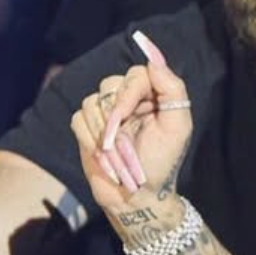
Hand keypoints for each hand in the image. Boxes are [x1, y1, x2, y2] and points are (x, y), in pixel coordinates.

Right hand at [69, 31, 193, 224]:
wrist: (137, 196)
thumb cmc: (161, 162)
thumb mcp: (177, 127)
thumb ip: (173, 89)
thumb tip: (153, 59)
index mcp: (153, 94)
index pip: (136, 74)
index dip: (128, 94)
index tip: (126, 117)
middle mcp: (128, 98)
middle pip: (110, 85)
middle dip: (116, 118)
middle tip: (125, 144)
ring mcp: (105, 111)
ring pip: (91, 102)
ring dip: (103, 134)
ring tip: (118, 155)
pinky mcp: (86, 126)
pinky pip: (78, 118)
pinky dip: (89, 139)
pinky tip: (103, 156)